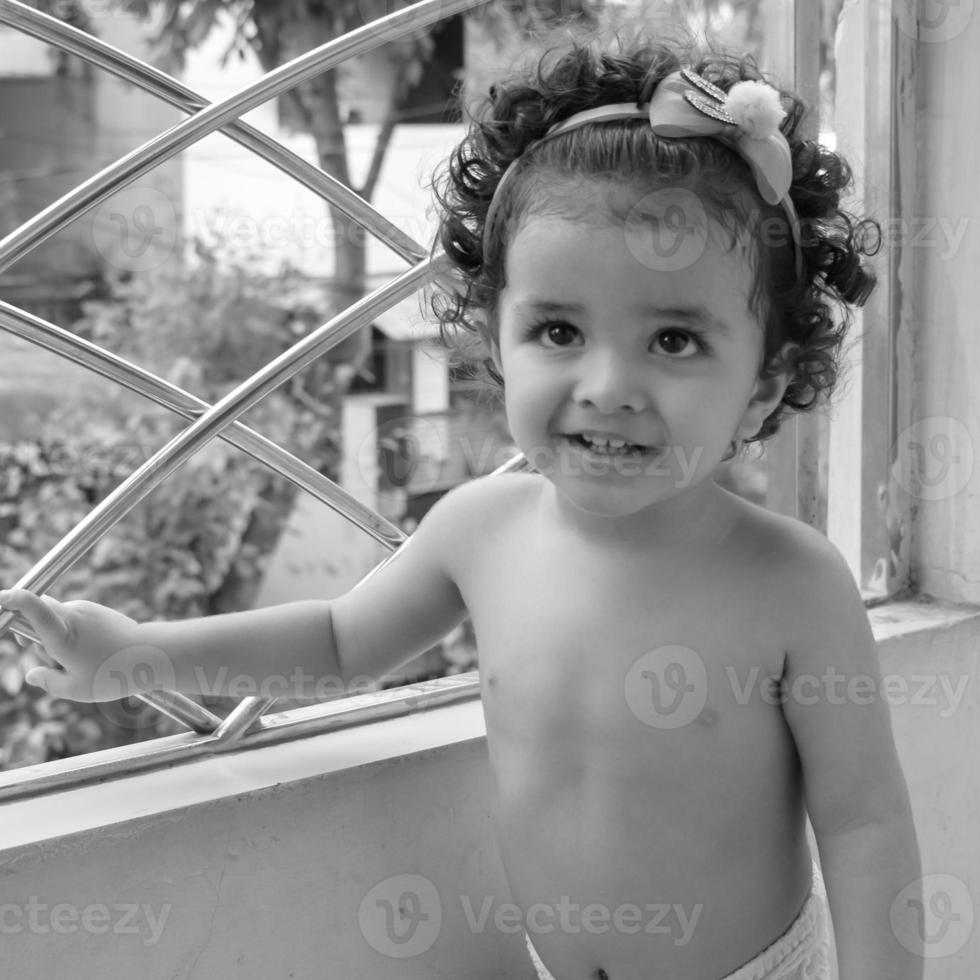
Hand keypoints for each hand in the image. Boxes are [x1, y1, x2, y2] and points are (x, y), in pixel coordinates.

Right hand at [0, 589, 172, 701]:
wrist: (152, 655)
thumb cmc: (113, 675)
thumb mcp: (75, 689)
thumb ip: (47, 682)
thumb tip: (32, 676)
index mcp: (62, 634)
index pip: (32, 607)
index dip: (13, 600)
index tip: (2, 598)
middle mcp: (73, 616)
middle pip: (38, 612)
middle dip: (31, 631)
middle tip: (38, 651)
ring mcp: (87, 610)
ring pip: (56, 617)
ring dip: (55, 635)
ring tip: (75, 661)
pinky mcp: (98, 610)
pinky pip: (73, 618)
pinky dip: (71, 632)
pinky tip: (88, 652)